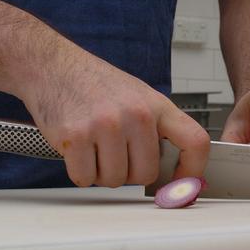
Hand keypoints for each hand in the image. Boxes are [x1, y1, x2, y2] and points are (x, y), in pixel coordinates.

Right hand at [19, 46, 209, 187]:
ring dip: (103, 173)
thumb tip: (175, 171)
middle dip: (130, 173)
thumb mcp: (140, 97)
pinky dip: (81, 172)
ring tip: (96, 147)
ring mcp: (106, 126)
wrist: (53, 66)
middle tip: (117, 154)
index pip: (195, 142)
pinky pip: (85, 178)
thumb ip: (159, 130)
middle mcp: (136, 115)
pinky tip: (79, 150)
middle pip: (146, 174)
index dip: (194, 170)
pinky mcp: (75, 137)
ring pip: (115, 180)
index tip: (183, 184)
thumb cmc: (97, 85)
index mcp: (158, 106)